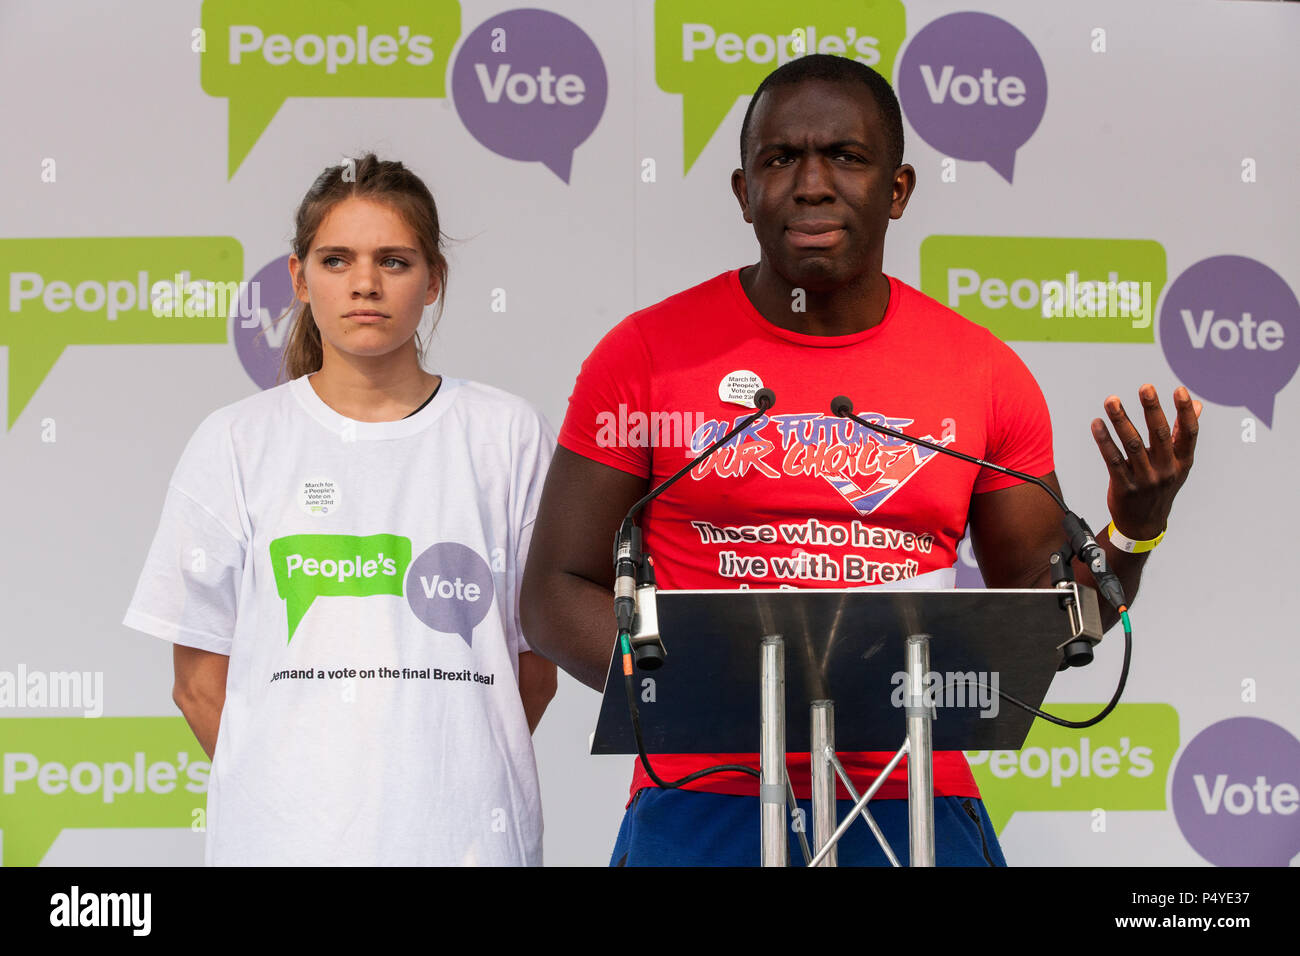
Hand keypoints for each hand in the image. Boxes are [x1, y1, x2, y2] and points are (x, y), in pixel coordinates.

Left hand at [1091, 385, 1200, 541]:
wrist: (1144, 524)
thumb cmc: (1162, 485)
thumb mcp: (1178, 464)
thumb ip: (1183, 434)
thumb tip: (1196, 403)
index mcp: (1183, 462)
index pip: (1188, 433)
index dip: (1185, 412)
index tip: (1179, 390)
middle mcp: (1166, 470)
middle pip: (1159, 435)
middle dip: (1152, 409)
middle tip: (1146, 387)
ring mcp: (1145, 480)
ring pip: (1132, 445)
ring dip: (1120, 420)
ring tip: (1111, 400)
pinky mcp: (1124, 487)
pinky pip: (1112, 460)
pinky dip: (1104, 441)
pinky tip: (1097, 424)